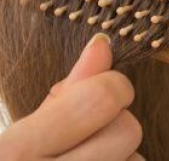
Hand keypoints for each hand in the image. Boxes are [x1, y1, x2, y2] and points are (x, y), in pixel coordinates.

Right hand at [0, 34, 143, 160]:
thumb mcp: (24, 134)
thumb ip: (67, 92)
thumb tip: (103, 43)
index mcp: (15, 156)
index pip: (102, 99)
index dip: (112, 86)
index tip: (103, 91)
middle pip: (128, 130)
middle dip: (115, 125)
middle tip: (86, 137)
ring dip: (120, 158)